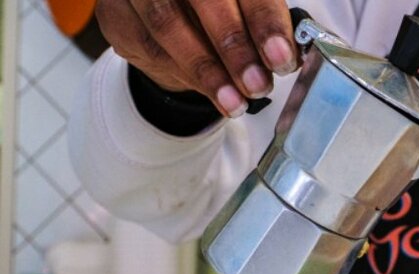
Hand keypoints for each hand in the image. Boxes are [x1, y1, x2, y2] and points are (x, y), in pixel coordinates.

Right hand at [95, 0, 300, 116]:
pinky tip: (213, 93)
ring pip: (168, 24)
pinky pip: (148, 45)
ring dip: (208, 71)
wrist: (167, 14)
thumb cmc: (215, 9)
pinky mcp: (115, 9)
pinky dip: (185, 74)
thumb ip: (264, 26)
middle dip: (235, 47)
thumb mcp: (245, 11)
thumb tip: (286, 57)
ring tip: (236, 101)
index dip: (264, 20)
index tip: (281, 58)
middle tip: (258, 84)